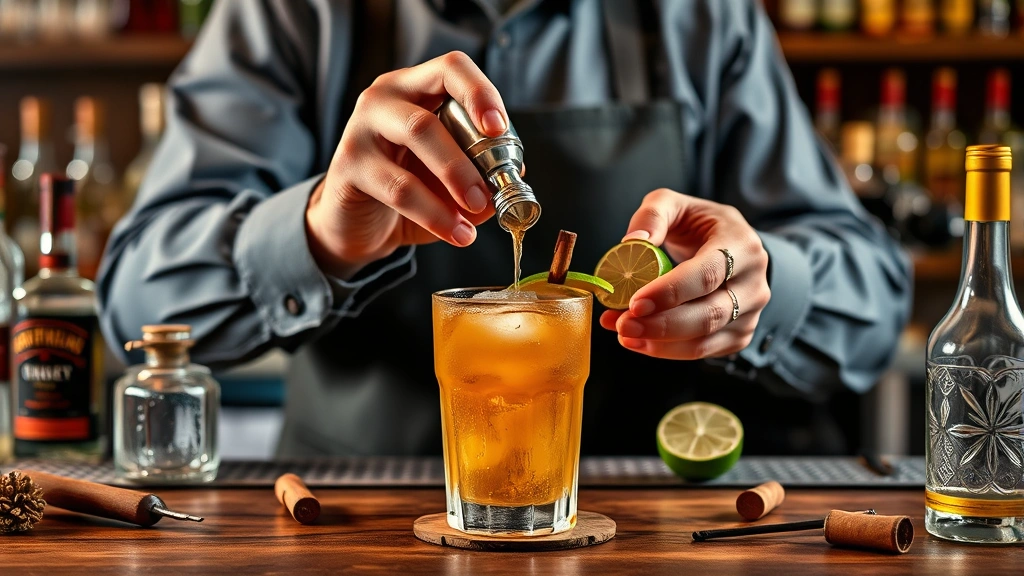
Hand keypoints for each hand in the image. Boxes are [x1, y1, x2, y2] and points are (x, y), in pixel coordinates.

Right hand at [305, 52, 506, 278]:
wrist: (354, 221)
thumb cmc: (407, 188)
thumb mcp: (449, 180)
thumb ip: (481, 171)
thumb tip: (517, 174)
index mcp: (415, 89)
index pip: (451, 69)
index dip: (480, 93)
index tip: (499, 128)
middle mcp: (384, 99)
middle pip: (430, 115)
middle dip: (466, 159)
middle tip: (488, 194)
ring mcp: (360, 128)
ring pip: (415, 138)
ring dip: (453, 181)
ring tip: (473, 218)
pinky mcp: (348, 166)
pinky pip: (398, 188)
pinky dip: (434, 214)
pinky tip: (455, 233)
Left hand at [599, 189, 770, 359]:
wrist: (729, 248)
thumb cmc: (698, 226)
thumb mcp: (676, 205)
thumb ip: (653, 214)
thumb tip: (632, 242)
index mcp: (742, 245)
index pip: (708, 274)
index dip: (671, 292)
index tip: (635, 302)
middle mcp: (753, 282)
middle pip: (709, 314)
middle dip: (662, 325)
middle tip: (623, 325)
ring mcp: (750, 313)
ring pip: (706, 340)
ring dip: (660, 343)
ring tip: (624, 334)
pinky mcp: (739, 335)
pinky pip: (703, 351)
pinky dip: (668, 351)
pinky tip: (641, 342)